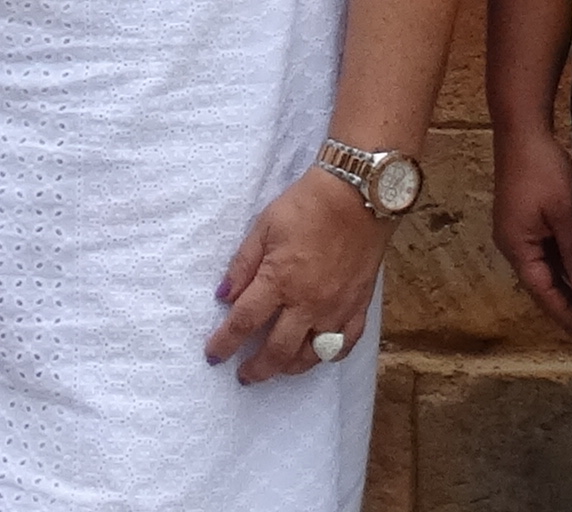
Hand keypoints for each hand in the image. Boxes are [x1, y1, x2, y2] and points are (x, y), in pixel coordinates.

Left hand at [207, 169, 390, 381]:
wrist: (357, 196)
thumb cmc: (306, 206)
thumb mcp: (263, 227)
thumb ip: (242, 265)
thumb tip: (222, 297)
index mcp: (280, 281)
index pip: (244, 323)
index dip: (224, 343)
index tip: (213, 356)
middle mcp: (307, 303)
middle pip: (277, 351)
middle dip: (256, 369)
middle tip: (244, 375)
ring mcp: (336, 309)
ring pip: (312, 356)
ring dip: (289, 367)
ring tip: (277, 367)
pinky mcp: (359, 307)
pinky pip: (345, 345)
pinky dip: (329, 355)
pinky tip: (317, 354)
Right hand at [493, 121, 571, 341]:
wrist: (523, 130)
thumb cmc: (541, 169)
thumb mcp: (565, 214)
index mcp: (518, 248)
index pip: (545, 295)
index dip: (568, 318)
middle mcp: (515, 246)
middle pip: (545, 287)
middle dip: (570, 308)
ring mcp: (521, 233)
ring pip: (549, 270)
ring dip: (570, 287)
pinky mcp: (528, 220)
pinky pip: (549, 252)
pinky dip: (568, 266)